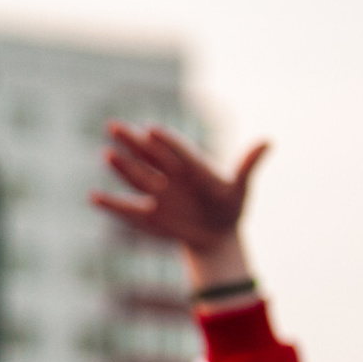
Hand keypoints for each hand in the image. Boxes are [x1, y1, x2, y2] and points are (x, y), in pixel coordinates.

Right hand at [91, 124, 268, 288]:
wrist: (217, 235)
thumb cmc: (230, 207)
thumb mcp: (240, 188)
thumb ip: (247, 165)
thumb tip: (269, 140)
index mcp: (191, 165)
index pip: (177, 150)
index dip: (166, 142)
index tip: (152, 129)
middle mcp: (169, 175)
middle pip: (148, 156)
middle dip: (132, 142)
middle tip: (113, 126)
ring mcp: (156, 194)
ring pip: (137, 178)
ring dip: (122, 168)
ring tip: (106, 154)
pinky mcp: (148, 215)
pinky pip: (127, 209)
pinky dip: (112, 205)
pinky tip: (93, 197)